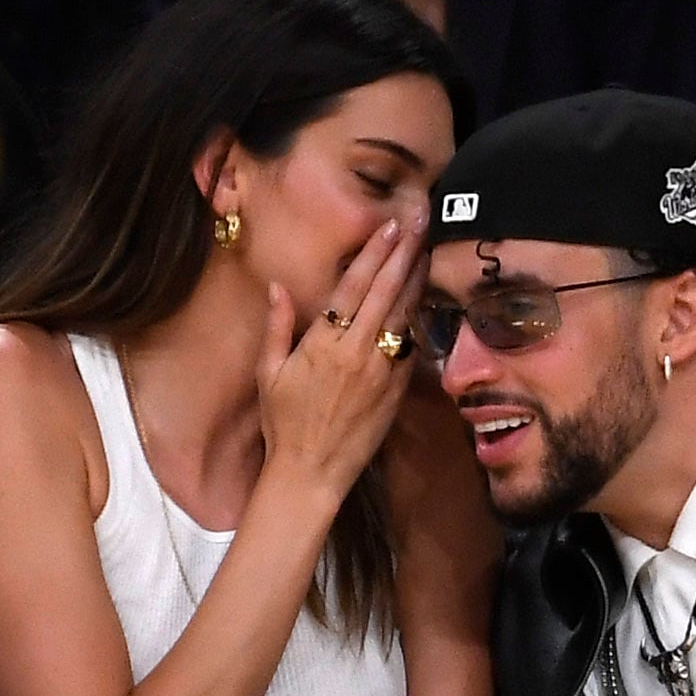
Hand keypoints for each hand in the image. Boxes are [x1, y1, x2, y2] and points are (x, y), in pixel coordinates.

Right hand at [253, 214, 422, 519]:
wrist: (312, 472)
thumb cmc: (284, 424)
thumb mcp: (269, 373)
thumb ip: (278, 327)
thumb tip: (278, 288)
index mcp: (325, 343)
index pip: (355, 286)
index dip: (374, 253)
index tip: (389, 226)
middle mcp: (358, 352)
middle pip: (388, 291)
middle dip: (404, 253)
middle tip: (419, 222)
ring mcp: (382, 371)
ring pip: (405, 315)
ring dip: (417, 279)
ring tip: (427, 250)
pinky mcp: (397, 390)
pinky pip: (410, 347)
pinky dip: (416, 320)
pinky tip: (423, 299)